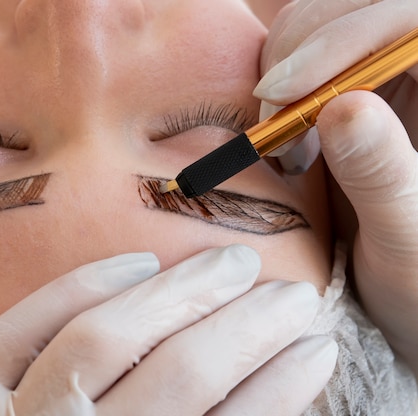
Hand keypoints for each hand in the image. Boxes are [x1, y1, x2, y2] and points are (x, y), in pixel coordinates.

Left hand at [0, 245, 336, 414]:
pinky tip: (138, 262)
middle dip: (247, 327)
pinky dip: (82, 286)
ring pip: (104, 338)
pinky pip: (21, 326)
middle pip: (178, 375)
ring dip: (180, 292)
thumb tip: (273, 380)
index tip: (318, 345)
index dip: (282, 386)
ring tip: (233, 263)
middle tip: (291, 295)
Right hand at [254, 0, 417, 373]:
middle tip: (275, 122)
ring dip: (286, 67)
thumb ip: (383, 174)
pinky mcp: (360, 89)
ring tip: (284, 140)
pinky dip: (279, 83)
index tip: (283, 92)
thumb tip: (343, 106)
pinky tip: (284, 133)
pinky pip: (306, 53)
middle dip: (304, 52)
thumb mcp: (407, 240)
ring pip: (325, 21)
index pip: (410, 21)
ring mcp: (394, 76)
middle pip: (360, 10)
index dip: (346, 39)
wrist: (410, 298)